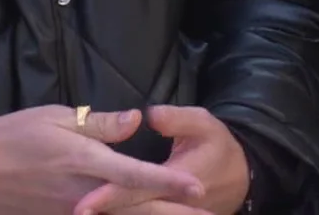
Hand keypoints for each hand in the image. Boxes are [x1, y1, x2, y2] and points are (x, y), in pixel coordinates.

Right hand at [0, 105, 204, 214]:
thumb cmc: (9, 138)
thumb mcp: (52, 118)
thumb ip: (97, 124)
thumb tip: (136, 119)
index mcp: (84, 161)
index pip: (136, 174)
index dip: (170, 183)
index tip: (198, 188)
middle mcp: (81, 194)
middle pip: (134, 208)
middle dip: (169, 212)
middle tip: (204, 213)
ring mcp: (68, 214)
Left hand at [74, 107, 250, 214]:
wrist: (243, 177)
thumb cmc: (218, 145)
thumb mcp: (204, 124)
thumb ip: (177, 119)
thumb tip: (149, 115)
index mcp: (178, 175)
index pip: (138, 188)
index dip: (110, 195)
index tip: (84, 202)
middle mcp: (173, 202)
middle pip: (133, 211)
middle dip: (104, 212)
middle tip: (75, 212)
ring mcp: (174, 213)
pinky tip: (106, 213)